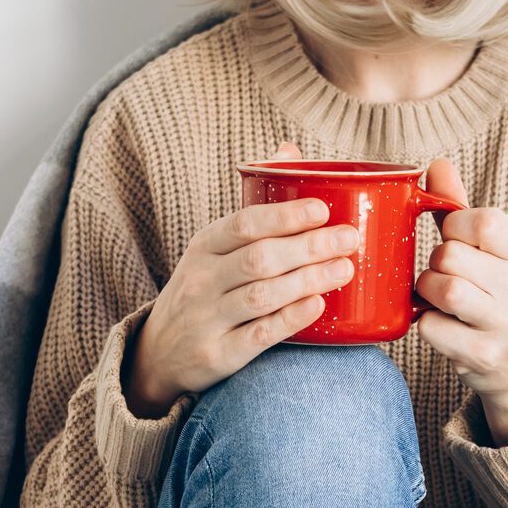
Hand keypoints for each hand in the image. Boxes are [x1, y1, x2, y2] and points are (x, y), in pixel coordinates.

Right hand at [123, 142, 357, 415]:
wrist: (160, 353)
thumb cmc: (202, 292)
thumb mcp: (212, 249)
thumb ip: (253, 209)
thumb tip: (289, 152)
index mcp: (203, 247)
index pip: (244, 224)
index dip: (285, 216)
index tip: (323, 210)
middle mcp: (201, 280)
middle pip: (260, 258)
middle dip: (309, 247)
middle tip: (348, 240)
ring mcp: (208, 319)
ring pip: (262, 295)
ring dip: (308, 280)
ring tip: (344, 270)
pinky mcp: (219, 355)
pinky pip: (259, 335)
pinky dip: (291, 319)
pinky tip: (318, 305)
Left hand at [413, 157, 507, 446]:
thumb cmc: (498, 298)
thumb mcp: (492, 253)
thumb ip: (461, 209)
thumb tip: (436, 163)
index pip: (483, 221)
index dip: (455, 226)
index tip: (456, 240)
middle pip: (451, 255)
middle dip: (435, 263)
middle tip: (444, 275)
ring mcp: (505, 326)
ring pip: (441, 288)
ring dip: (426, 291)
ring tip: (437, 298)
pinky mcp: (482, 355)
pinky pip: (430, 326)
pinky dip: (425, 323)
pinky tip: (440, 324)